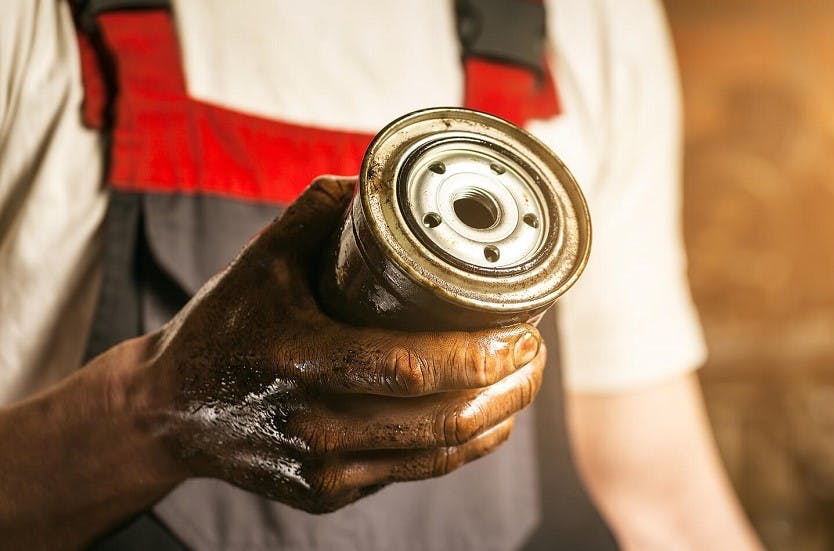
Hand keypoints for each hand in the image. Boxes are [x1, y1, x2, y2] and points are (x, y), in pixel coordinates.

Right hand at [143, 176, 544, 513]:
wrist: (168, 411)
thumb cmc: (221, 328)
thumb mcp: (259, 260)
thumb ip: (318, 211)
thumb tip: (379, 170)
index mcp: (299, 361)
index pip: (410, 369)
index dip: (480, 355)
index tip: (523, 329)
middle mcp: (312, 427)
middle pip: (441, 421)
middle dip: (509, 387)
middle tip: (536, 350)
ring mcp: (321, 471)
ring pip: (439, 455)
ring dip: (498, 417)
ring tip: (524, 380)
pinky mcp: (327, 495)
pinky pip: (415, 473)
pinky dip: (463, 448)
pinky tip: (487, 418)